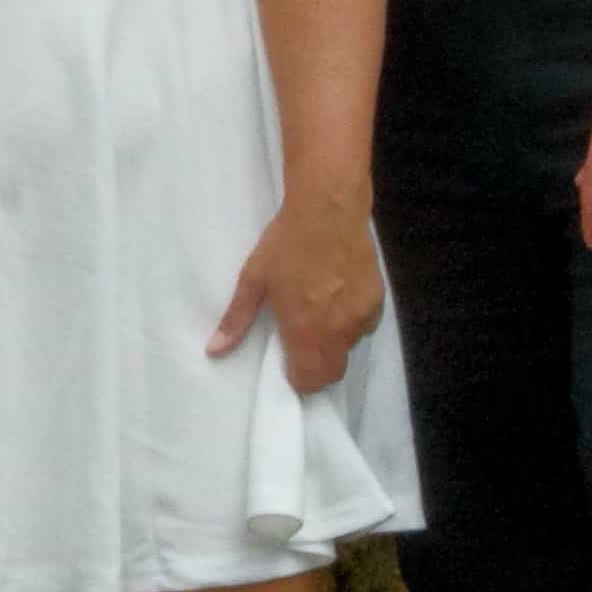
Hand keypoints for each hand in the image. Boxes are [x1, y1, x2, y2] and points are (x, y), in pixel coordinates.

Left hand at [208, 197, 384, 392]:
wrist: (328, 210)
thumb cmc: (286, 244)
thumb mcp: (253, 280)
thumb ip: (236, 320)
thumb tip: (214, 351)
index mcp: (305, 331)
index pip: (309, 381)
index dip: (298, 379)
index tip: (287, 364)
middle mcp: (337, 331)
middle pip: (332, 374)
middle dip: (317, 370)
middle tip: (301, 346)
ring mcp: (360, 317)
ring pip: (349, 349)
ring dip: (334, 343)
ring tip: (319, 313)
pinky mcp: (377, 300)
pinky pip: (364, 327)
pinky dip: (351, 322)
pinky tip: (338, 298)